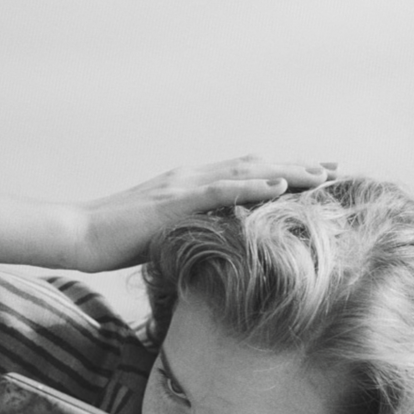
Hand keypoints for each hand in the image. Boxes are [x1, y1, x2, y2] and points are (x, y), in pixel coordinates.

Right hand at [65, 156, 335, 272]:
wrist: (79, 234)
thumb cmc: (115, 242)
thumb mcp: (163, 237)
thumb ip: (190, 233)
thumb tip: (215, 248)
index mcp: (190, 184)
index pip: (244, 172)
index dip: (281, 172)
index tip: (314, 176)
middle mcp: (192, 176)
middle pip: (254, 164)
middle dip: (296, 166)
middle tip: (334, 168)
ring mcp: (184, 185)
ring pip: (246, 171)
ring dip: (287, 171)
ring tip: (320, 174)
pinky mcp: (174, 201)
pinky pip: (221, 190)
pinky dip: (253, 186)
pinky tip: (279, 186)